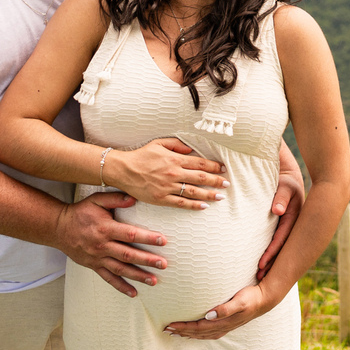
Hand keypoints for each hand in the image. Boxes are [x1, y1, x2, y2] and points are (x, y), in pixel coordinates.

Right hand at [53, 192, 168, 296]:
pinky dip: (121, 287)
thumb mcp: (96, 200)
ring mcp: (97, 258)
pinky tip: (134, 293)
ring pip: (120, 269)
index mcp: (105, 228)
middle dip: (147, 260)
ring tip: (154, 280)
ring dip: (138, 276)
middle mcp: (102, 245)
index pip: (129, 234)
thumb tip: (135, 198)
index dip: (146, 238)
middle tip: (163, 264)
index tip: (163, 240)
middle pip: (127, 254)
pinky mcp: (93, 266)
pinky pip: (108, 279)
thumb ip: (115, 199)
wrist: (58, 228)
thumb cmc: (80, 213)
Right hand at [108, 137, 229, 207]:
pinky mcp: (161, 199)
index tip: (222, 169)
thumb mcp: (159, 143)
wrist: (123, 170)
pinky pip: (181, 203)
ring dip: (209, 194)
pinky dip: (194, 205)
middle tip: (227, 183)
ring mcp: (168, 187)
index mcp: (174, 159)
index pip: (199, 163)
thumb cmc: (141, 156)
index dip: (213, 166)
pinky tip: (204, 206)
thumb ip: (177, 144)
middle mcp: (173, 173)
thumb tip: (191, 149)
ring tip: (220, 196)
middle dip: (216, 181)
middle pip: (200, 178)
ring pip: (193, 192)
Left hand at [162, 284, 274, 339]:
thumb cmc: (251, 297)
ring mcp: (225, 327)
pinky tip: (194, 333)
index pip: (198, 327)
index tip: (169, 325)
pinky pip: (209, 333)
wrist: (265, 299)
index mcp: (222, 322)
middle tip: (166, 329)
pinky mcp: (228, 324)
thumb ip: (225, 308)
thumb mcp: (240, 300)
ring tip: (175, 333)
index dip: (183, 327)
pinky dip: (198, 334)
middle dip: (181, 331)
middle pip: (197, 332)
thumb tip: (208, 315)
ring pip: (202, 334)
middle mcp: (222, 327)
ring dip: (188, 334)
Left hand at [257, 146, 304, 280]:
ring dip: (270, 261)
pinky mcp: (281, 225)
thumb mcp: (286, 185)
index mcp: (293, 218)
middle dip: (271, 264)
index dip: (270, 253)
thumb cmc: (285, 178)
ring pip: (278, 247)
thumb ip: (281, 196)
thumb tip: (277, 210)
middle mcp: (292, 225)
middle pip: (280, 248)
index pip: (280, 240)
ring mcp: (287, 226)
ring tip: (258, 276)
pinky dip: (268, 251)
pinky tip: (260, 261)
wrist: (288, 173)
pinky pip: (274, 240)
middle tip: (258, 278)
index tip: (260, 265)